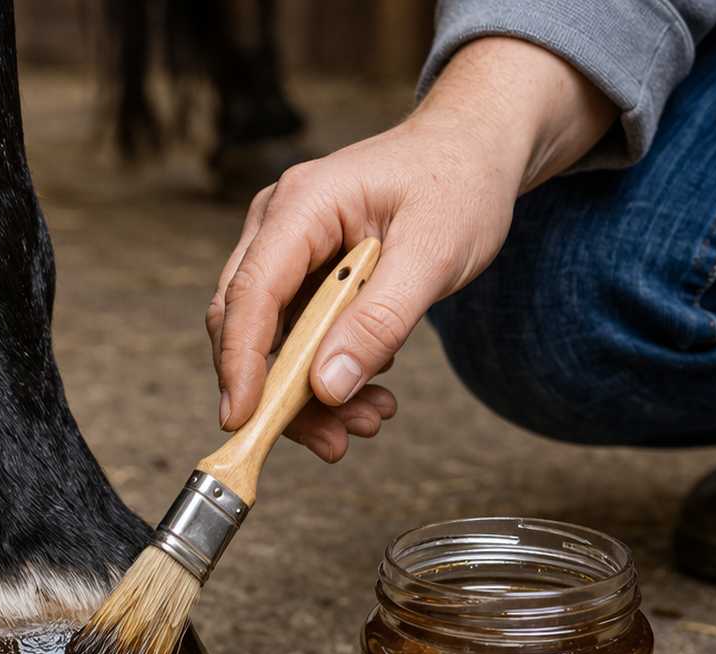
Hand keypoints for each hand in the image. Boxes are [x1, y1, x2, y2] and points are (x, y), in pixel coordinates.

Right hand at [206, 37, 617, 461]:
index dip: (241, 362)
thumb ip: (380, 322)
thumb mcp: (435, 254)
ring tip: (369, 419)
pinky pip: (295, 336)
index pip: (250, 293)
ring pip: (270, 340)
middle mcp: (277, 224)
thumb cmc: (459, 184)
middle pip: (246, 323)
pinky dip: (325, 372)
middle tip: (334, 441)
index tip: (243, 421)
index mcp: (301, 205)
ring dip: (309, 392)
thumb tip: (327, 386)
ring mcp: (284, 249)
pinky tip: (367, 392)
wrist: (474, 151)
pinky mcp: (300, 273)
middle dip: (281, 391)